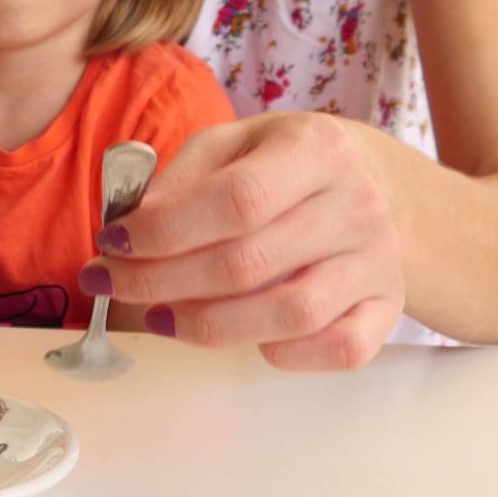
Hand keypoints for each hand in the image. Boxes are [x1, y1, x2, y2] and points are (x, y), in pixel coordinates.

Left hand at [82, 113, 404, 369]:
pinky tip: (238, 335)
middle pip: (248, 264)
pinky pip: (340, 348)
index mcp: (315, 148)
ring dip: (206, 325)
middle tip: (109, 283)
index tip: (112, 244)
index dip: (164, 231)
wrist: (373, 183)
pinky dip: (282, 353)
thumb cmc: (282, 163)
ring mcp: (378, 261)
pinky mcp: (388, 307)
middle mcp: (357, 204)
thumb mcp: (231, 143)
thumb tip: (132, 227)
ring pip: (289, 315)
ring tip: (157, 316)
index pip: (234, 200)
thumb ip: (180, 178)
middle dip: (161, 282)